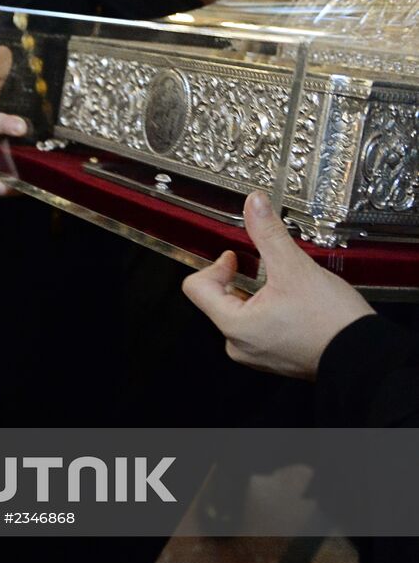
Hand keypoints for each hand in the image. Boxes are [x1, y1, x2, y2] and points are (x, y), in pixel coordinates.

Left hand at [182, 191, 373, 378]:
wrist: (366, 356)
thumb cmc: (331, 322)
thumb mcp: (294, 268)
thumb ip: (268, 233)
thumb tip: (253, 204)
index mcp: (234, 326)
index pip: (196, 287)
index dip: (215, 265)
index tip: (236, 256)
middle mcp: (239, 345)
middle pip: (218, 299)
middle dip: (239, 278)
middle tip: (266, 269)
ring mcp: (256, 354)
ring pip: (240, 313)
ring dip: (257, 294)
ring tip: (285, 289)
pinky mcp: (274, 357)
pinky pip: (258, 328)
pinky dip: (269, 311)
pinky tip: (294, 305)